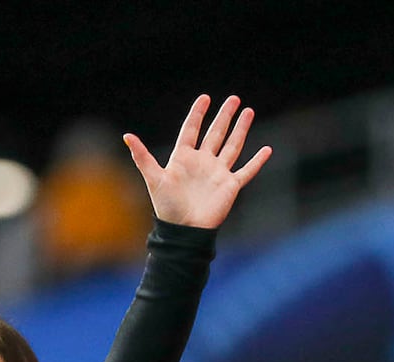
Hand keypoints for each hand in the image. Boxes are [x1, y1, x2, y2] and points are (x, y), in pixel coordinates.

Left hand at [124, 95, 270, 229]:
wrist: (184, 231)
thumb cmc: (167, 207)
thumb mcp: (154, 178)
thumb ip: (142, 157)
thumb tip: (127, 136)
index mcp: (183, 158)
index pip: (191, 130)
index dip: (198, 114)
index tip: (205, 98)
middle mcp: (202, 163)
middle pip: (215, 133)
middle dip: (224, 116)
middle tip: (233, 98)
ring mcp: (217, 173)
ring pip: (232, 146)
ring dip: (241, 129)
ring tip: (248, 112)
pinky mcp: (230, 186)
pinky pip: (246, 171)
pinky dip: (257, 161)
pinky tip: (267, 149)